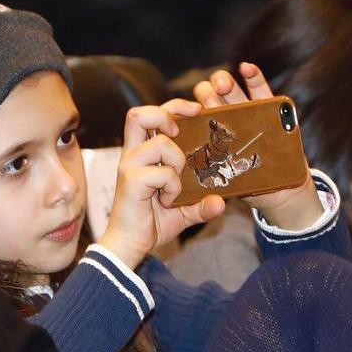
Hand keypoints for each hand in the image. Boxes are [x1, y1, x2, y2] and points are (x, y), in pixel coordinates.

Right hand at [98, 100, 224, 268]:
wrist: (130, 244)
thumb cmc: (151, 223)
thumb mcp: (183, 211)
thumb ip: (202, 204)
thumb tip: (221, 202)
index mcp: (141, 153)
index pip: (149, 115)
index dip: (173, 107)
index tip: (196, 111)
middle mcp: (133, 154)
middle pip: (140, 114)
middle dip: (168, 113)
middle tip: (182, 131)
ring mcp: (130, 166)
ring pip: (160, 143)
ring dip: (178, 160)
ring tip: (176, 181)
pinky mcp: (131, 181)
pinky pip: (162, 173)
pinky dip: (173, 186)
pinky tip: (169, 201)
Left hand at [193, 63, 320, 229]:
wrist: (277, 192)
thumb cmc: (245, 184)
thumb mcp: (220, 177)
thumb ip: (205, 169)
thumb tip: (182, 167)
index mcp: (210, 132)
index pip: (194, 114)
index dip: (186, 109)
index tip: (186, 113)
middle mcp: (227, 118)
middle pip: (211, 97)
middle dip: (207, 93)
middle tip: (207, 98)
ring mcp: (246, 112)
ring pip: (231, 90)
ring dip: (224, 83)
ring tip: (222, 85)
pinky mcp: (269, 110)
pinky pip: (261, 90)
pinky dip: (254, 77)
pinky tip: (246, 67)